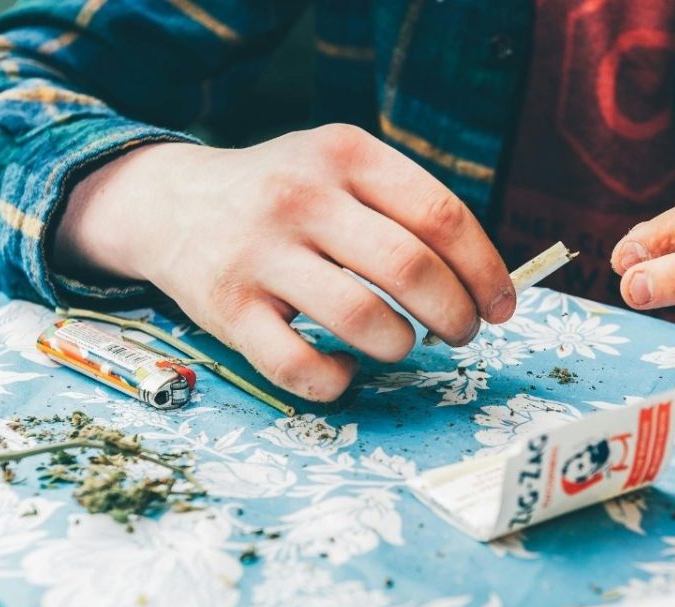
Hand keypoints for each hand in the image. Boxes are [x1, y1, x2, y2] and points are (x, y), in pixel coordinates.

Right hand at [53, 125, 515, 401]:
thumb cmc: (283, 195)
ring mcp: (260, 253)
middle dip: (456, 316)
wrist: (172, 203)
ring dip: (401, 347)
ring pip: (364, 322)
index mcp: (345, 155)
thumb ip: (405, 209)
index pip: (441, 216)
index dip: (485, 271)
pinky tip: (344, 370)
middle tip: (460, 333)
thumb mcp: (340, 170)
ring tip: (401, 344)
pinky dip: (338, 383)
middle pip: (411, 269)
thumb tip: (487, 284)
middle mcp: (301, 196)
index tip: (501, 307)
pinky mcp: (228, 309)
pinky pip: (301, 368)